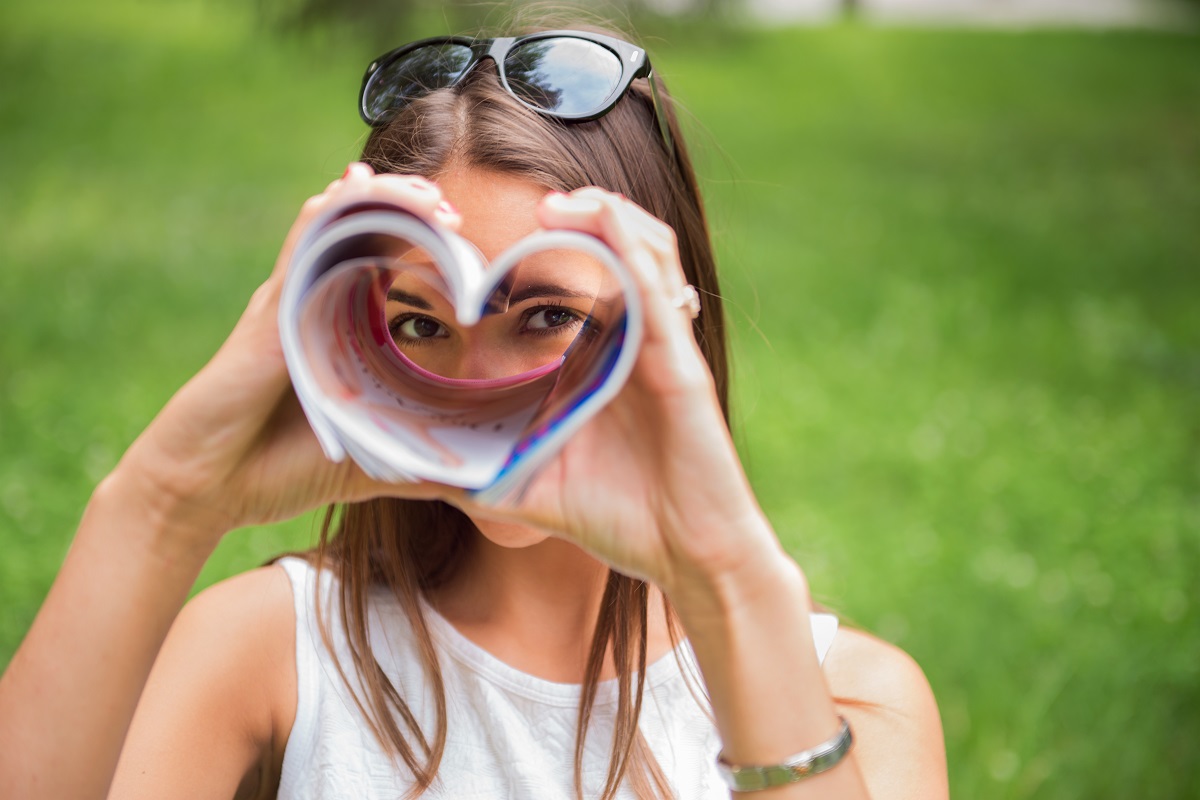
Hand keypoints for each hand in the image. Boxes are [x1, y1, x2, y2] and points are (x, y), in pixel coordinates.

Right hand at [114, 163, 460, 546]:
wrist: (208, 492)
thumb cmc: (281, 473)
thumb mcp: (375, 464)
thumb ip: (425, 465)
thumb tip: (487, 485)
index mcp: (341, 332)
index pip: (387, 269)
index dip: (427, 245)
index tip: (469, 243)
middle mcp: (315, 306)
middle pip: (367, 236)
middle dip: (412, 213)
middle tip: (454, 210)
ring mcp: (290, 304)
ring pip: (338, 230)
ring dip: (382, 202)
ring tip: (426, 193)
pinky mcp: (268, 314)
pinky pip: (299, 247)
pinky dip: (325, 214)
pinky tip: (352, 188)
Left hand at [455, 188, 781, 595]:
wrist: (687, 560)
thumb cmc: (622, 522)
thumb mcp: (532, 488)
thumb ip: (479, 473)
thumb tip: (410, 478)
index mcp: (607, 364)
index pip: (588, 284)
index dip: (557, 248)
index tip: (499, 239)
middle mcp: (639, 345)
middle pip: (625, 250)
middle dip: (586, 213)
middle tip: (539, 203)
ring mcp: (664, 351)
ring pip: (649, 253)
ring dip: (609, 216)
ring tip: (562, 204)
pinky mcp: (682, 366)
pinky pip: (658, 291)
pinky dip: (632, 249)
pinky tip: (599, 222)